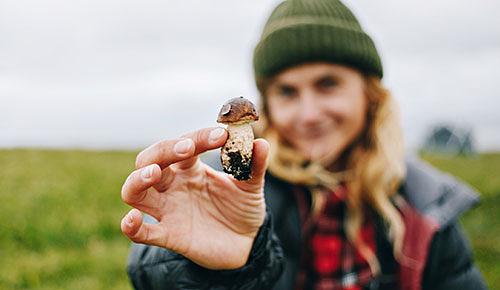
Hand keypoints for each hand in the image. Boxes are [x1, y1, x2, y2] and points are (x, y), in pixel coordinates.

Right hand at [120, 127, 268, 269]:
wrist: (247, 243)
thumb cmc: (242, 208)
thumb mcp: (252, 186)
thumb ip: (255, 166)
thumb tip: (261, 143)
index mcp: (192, 169)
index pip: (185, 145)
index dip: (200, 138)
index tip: (222, 136)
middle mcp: (174, 185)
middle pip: (151, 160)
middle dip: (164, 151)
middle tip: (187, 148)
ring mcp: (168, 210)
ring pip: (134, 192)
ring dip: (138, 180)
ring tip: (152, 173)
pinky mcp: (169, 235)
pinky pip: (142, 233)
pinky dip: (132, 227)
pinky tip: (133, 219)